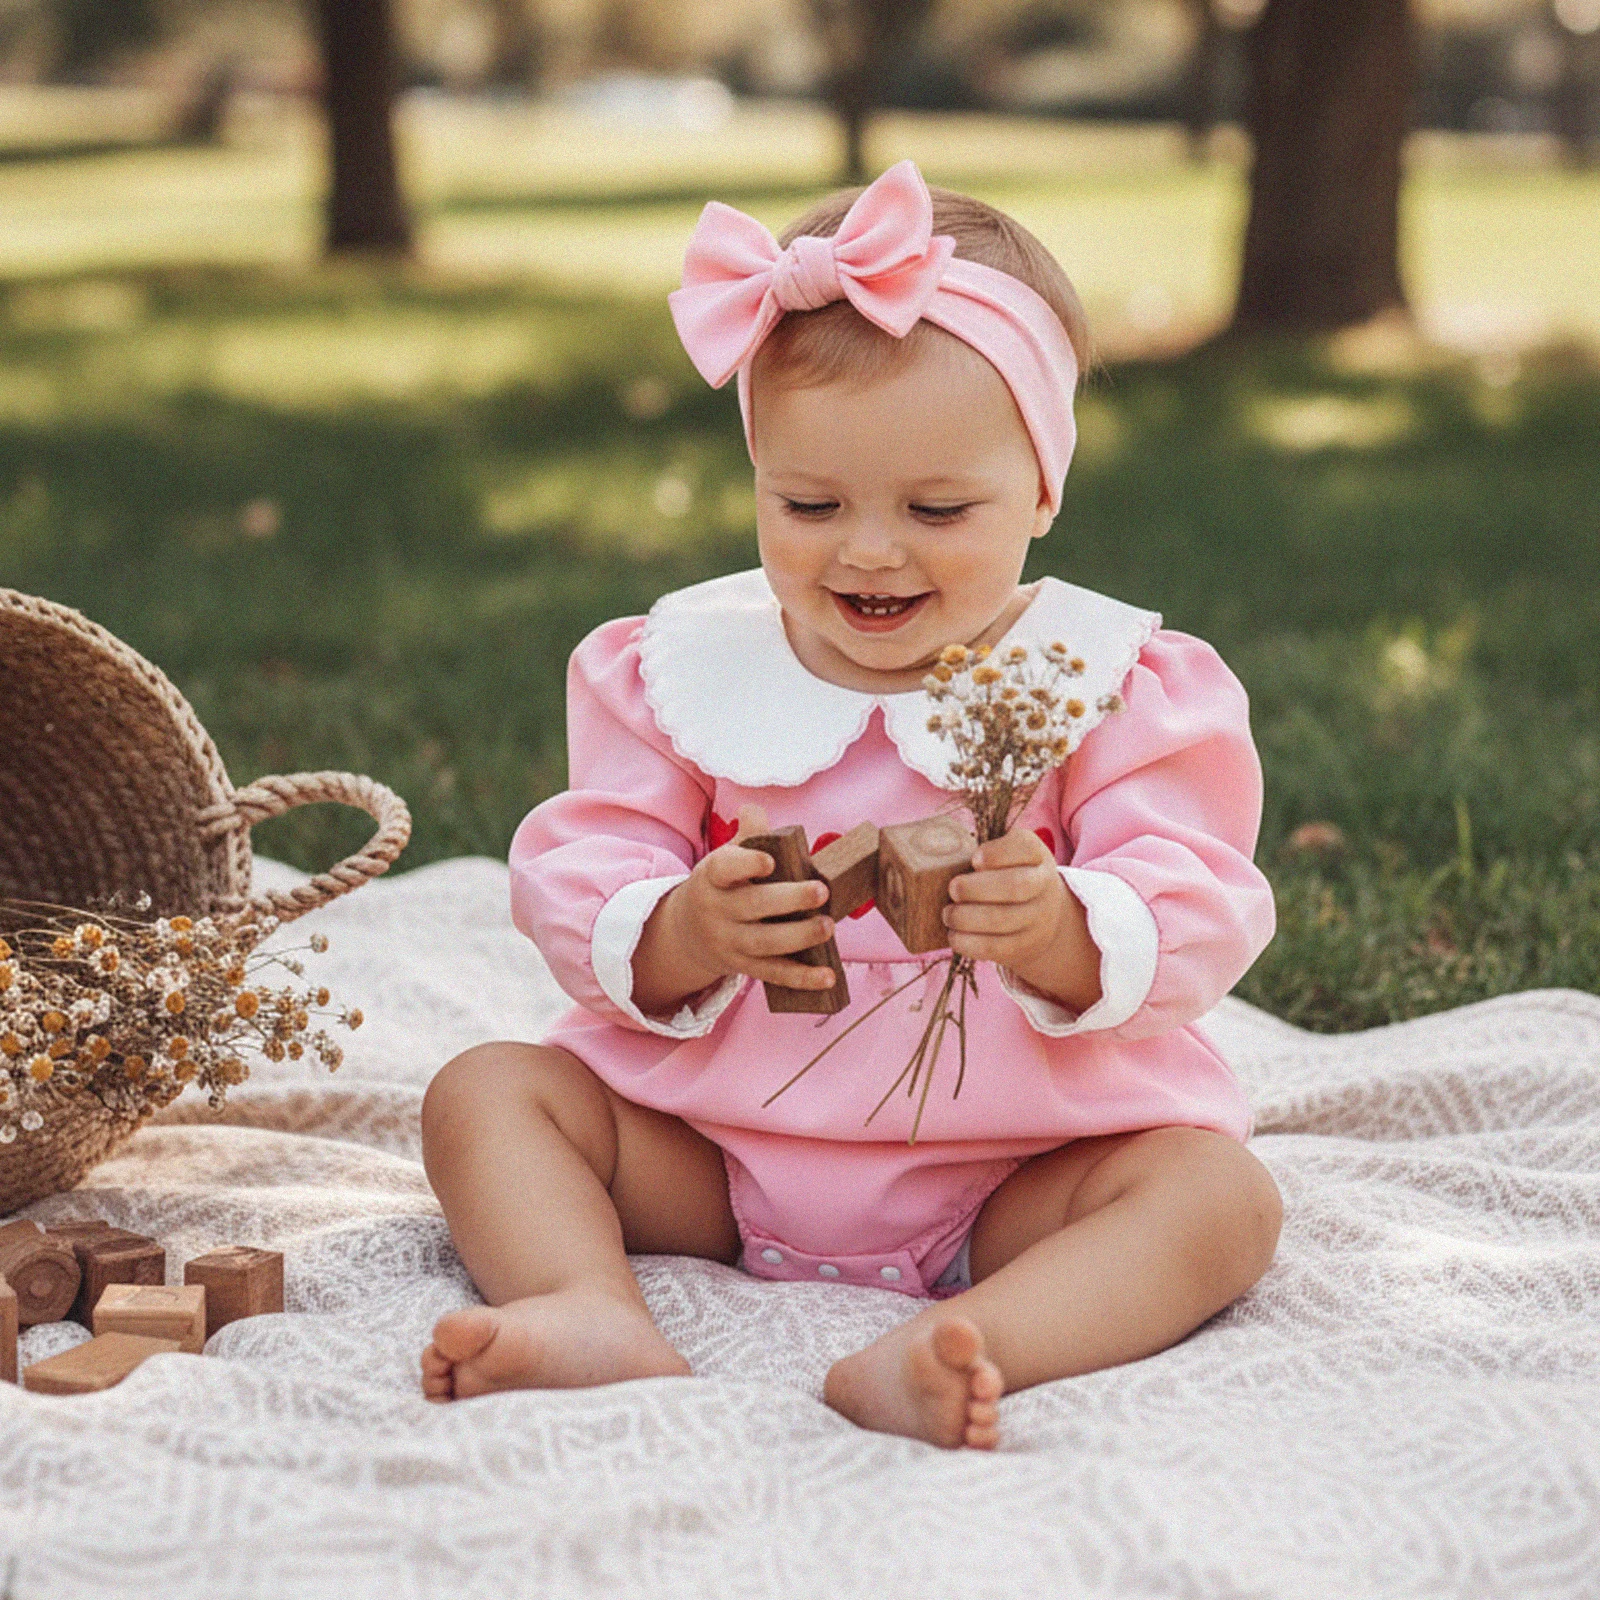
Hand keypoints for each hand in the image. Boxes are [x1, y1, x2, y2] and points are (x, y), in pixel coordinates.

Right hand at [634, 806, 838, 1011]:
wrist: (687, 934)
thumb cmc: (721, 885)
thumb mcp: (725, 857)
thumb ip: (746, 834)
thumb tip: (754, 811)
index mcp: (712, 877)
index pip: (724, 868)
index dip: (746, 863)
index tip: (770, 860)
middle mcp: (718, 911)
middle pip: (752, 906)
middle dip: (789, 900)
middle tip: (822, 891)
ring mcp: (730, 943)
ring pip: (764, 943)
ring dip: (799, 937)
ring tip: (828, 926)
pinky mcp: (744, 967)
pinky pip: (774, 974)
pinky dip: (802, 978)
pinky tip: (828, 976)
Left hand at [944, 826, 1100, 1011]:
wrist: (1043, 917)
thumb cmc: (1009, 876)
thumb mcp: (1008, 856)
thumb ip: (982, 853)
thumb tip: (934, 853)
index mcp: (1035, 855)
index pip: (1025, 847)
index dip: (998, 853)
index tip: (975, 859)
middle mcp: (1042, 884)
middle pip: (1015, 885)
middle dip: (976, 888)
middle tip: (953, 889)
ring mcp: (1037, 918)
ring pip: (1002, 920)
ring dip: (967, 918)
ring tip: (948, 914)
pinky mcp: (1023, 946)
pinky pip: (995, 947)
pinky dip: (969, 942)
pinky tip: (954, 935)